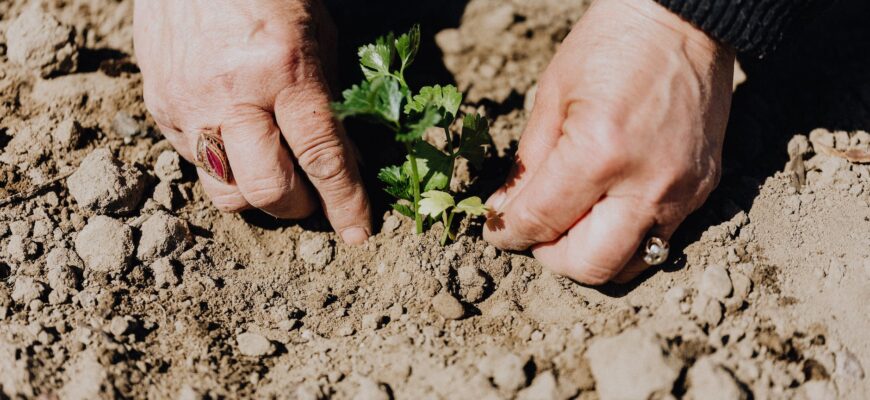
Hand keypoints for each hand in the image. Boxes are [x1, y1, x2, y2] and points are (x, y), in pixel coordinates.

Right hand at [133, 0, 370, 243]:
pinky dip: (226, 167)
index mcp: (283, 70)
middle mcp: (231, 94)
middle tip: (313, 198)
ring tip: (275, 175)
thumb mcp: (318, 38)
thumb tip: (344, 162)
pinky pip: (196, 165)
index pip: (321, 157)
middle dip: (299, 208)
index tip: (359, 234)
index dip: (344, 203)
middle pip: (267, 190)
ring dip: (258, 198)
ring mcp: (188, 104)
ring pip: (225, 192)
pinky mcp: (159, 108)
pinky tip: (239, 142)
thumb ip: (329, 103)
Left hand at [483, 0, 733, 283]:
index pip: (541, 222)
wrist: (683, 21)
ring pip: (629, 265)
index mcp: (599, 153)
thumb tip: (506, 214)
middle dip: (551, 257)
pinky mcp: (703, 190)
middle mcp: (646, 184)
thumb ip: (528, 165)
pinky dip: (624, 237)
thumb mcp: (552, 97)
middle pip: (590, 265)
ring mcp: (681, 192)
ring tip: (572, 224)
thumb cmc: (610, 46)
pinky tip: (607, 208)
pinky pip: (659, 239)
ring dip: (591, 256)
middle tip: (537, 234)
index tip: (498, 230)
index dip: (509, 234)